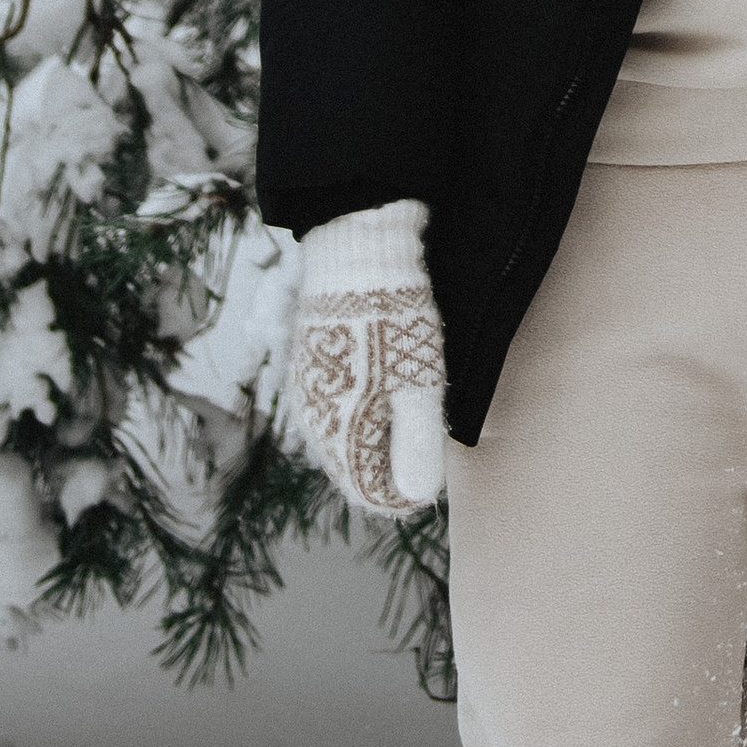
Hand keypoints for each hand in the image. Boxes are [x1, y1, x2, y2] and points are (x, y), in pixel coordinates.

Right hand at [290, 200, 447, 515]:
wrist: (355, 251)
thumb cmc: (393, 318)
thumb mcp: (417, 382)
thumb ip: (416, 443)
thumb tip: (416, 495)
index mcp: (337, 435)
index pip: (371, 493)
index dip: (408, 490)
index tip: (435, 469)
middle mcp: (314, 422)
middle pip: (358, 467)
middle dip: (394, 462)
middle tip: (430, 432)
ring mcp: (310, 393)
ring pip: (349, 437)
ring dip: (381, 433)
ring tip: (414, 402)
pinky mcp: (314, 366)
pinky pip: (340, 407)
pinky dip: (366, 408)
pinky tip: (389, 382)